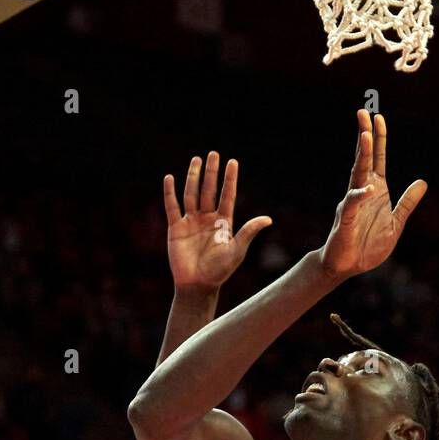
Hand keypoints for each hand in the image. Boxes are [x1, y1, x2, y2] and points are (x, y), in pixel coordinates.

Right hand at [165, 153, 271, 293]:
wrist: (198, 285)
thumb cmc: (219, 271)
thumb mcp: (237, 250)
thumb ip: (249, 232)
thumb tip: (268, 219)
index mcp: (223, 223)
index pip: (227, 196)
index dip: (230, 179)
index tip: (233, 162)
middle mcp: (207, 219)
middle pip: (209, 190)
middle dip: (212, 173)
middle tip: (214, 154)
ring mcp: (191, 222)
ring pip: (192, 194)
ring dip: (193, 177)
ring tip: (196, 160)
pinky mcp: (175, 228)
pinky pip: (172, 206)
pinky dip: (170, 192)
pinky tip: (170, 178)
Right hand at [320, 110, 426, 280]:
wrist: (349, 266)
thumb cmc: (368, 245)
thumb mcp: (396, 223)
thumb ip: (407, 203)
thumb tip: (422, 182)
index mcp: (375, 191)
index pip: (377, 159)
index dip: (378, 139)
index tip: (378, 117)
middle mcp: (362, 192)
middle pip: (364, 159)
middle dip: (364, 135)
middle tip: (363, 112)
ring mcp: (352, 204)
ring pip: (357, 174)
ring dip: (361, 155)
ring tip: (364, 135)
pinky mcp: (346, 220)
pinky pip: (352, 204)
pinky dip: (361, 196)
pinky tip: (369, 189)